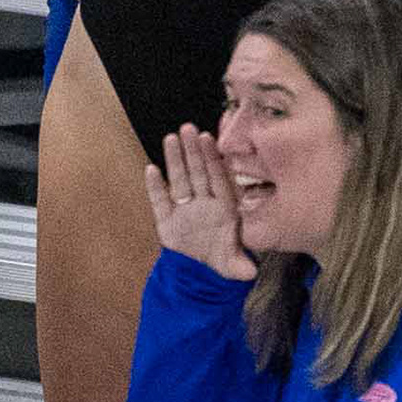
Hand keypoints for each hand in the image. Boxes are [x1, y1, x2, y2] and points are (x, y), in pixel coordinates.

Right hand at [143, 124, 256, 280]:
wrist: (199, 269)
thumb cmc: (221, 259)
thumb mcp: (233, 265)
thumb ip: (240, 266)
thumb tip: (250, 273)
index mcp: (223, 208)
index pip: (217, 179)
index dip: (213, 160)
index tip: (208, 139)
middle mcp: (203, 203)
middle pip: (197, 173)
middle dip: (192, 151)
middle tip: (188, 128)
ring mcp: (184, 209)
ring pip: (179, 180)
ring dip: (174, 160)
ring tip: (170, 138)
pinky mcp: (166, 219)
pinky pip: (159, 200)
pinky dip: (155, 187)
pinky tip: (151, 170)